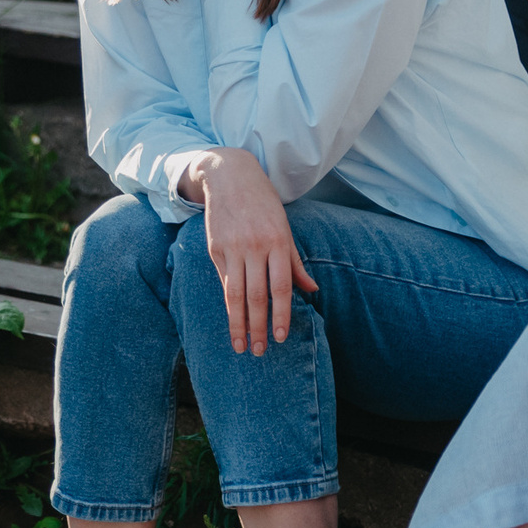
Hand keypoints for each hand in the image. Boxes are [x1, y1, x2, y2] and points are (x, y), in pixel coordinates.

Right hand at [187, 148, 318, 356]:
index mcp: (277, 241)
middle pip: (257, 296)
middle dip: (258, 327)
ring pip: (235, 294)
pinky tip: (232, 319)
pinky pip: (223, 280)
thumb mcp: (284, 228)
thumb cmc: (263, 204)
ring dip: (238, 323)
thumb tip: (312, 290)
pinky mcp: (214, 248)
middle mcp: (254, 246)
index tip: (281, 337)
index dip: (281, 315)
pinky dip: (228, 303)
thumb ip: (295, 261)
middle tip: (259, 352)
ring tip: (241, 345)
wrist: (230, 176)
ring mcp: (232, 248)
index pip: (281, 287)